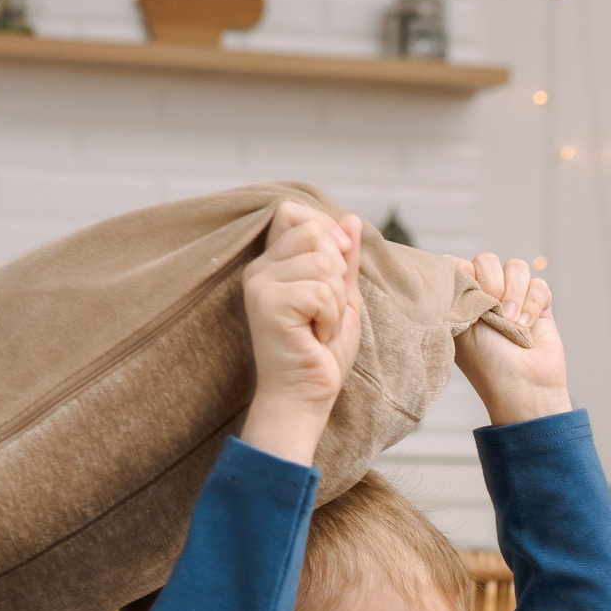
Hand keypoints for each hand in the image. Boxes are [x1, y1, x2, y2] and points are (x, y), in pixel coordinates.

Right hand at [239, 203, 363, 465]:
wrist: (304, 398)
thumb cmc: (320, 354)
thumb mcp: (341, 299)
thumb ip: (345, 260)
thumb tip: (350, 219)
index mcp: (273, 263)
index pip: (294, 212)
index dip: (325, 230)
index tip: (338, 266)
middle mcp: (260, 269)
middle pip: (315, 233)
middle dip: (338, 274)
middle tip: (325, 311)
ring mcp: (260, 285)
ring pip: (324, 264)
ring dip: (336, 302)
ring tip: (319, 327)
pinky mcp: (267, 304)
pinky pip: (321, 291)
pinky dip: (330, 317)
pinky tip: (315, 336)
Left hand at [448, 253, 570, 424]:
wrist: (523, 387)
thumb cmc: (486, 363)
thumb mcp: (461, 325)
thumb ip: (457, 292)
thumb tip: (459, 263)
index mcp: (462, 302)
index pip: (457, 264)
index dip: (462, 271)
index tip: (466, 291)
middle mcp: (487, 297)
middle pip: (487, 260)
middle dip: (491, 281)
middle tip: (494, 310)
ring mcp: (515, 300)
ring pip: (516, 267)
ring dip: (515, 292)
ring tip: (513, 321)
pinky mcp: (540, 306)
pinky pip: (539, 284)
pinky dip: (534, 303)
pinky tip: (528, 325)